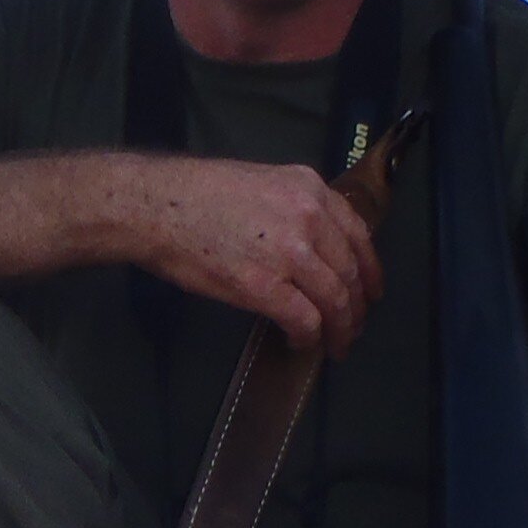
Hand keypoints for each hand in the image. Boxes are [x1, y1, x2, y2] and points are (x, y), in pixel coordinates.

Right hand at [113, 158, 382, 352]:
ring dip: (339, 329)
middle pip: (350, 272)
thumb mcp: (261, 183)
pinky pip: (304, 319)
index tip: (371, 291)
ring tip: (335, 345)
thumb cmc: (197, 195)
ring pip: (335, 300)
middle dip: (356, 308)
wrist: (156, 206)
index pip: (358, 234)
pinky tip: (301, 343)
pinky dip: (309, 337)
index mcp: (309, 188)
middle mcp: (308, 217)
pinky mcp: (264, 285)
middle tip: (353, 328)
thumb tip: (313, 244)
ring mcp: (289, 252)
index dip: (371, 270)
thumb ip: (294, 207)